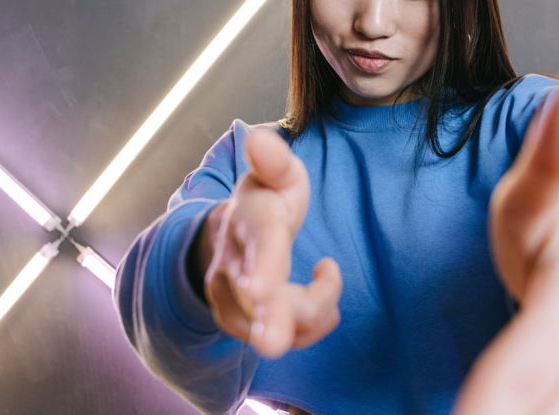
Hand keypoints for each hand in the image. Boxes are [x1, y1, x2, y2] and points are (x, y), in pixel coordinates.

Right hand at [202, 124, 342, 357]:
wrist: (232, 234)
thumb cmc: (267, 202)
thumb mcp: (277, 176)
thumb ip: (275, 160)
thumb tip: (259, 137)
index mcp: (249, 223)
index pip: (259, 244)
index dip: (260, 265)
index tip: (258, 288)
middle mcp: (233, 266)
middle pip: (254, 299)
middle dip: (268, 320)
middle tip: (274, 344)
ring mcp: (233, 300)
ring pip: (283, 323)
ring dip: (318, 309)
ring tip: (326, 272)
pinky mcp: (242, 324)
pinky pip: (292, 337)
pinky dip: (316, 320)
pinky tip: (318, 292)